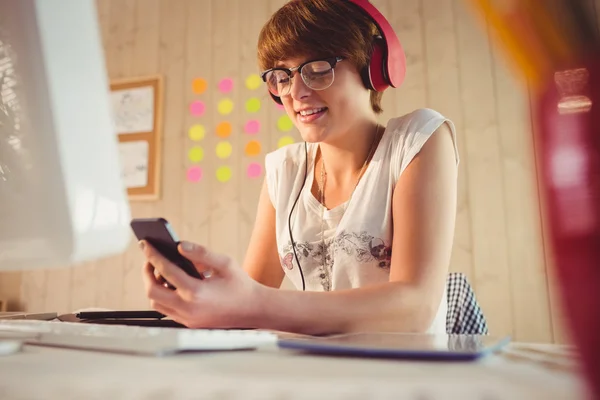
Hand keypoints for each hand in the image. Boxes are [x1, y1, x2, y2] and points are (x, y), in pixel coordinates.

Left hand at [139, 240, 262, 328]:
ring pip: (156, 304)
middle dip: (147, 273)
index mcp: (196, 292)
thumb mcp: (225, 263)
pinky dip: (164, 296)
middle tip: (150, 259)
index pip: (166, 271)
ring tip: (159, 271)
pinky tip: (171, 284)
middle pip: (153, 291)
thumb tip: (179, 246)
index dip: (153, 255)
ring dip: (154, 286)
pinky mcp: (189, 323)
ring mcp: (188, 319)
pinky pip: (167, 310)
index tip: (145, 244)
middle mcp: (188, 308)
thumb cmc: (240, 285)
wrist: (253, 309)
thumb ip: (201, 253)